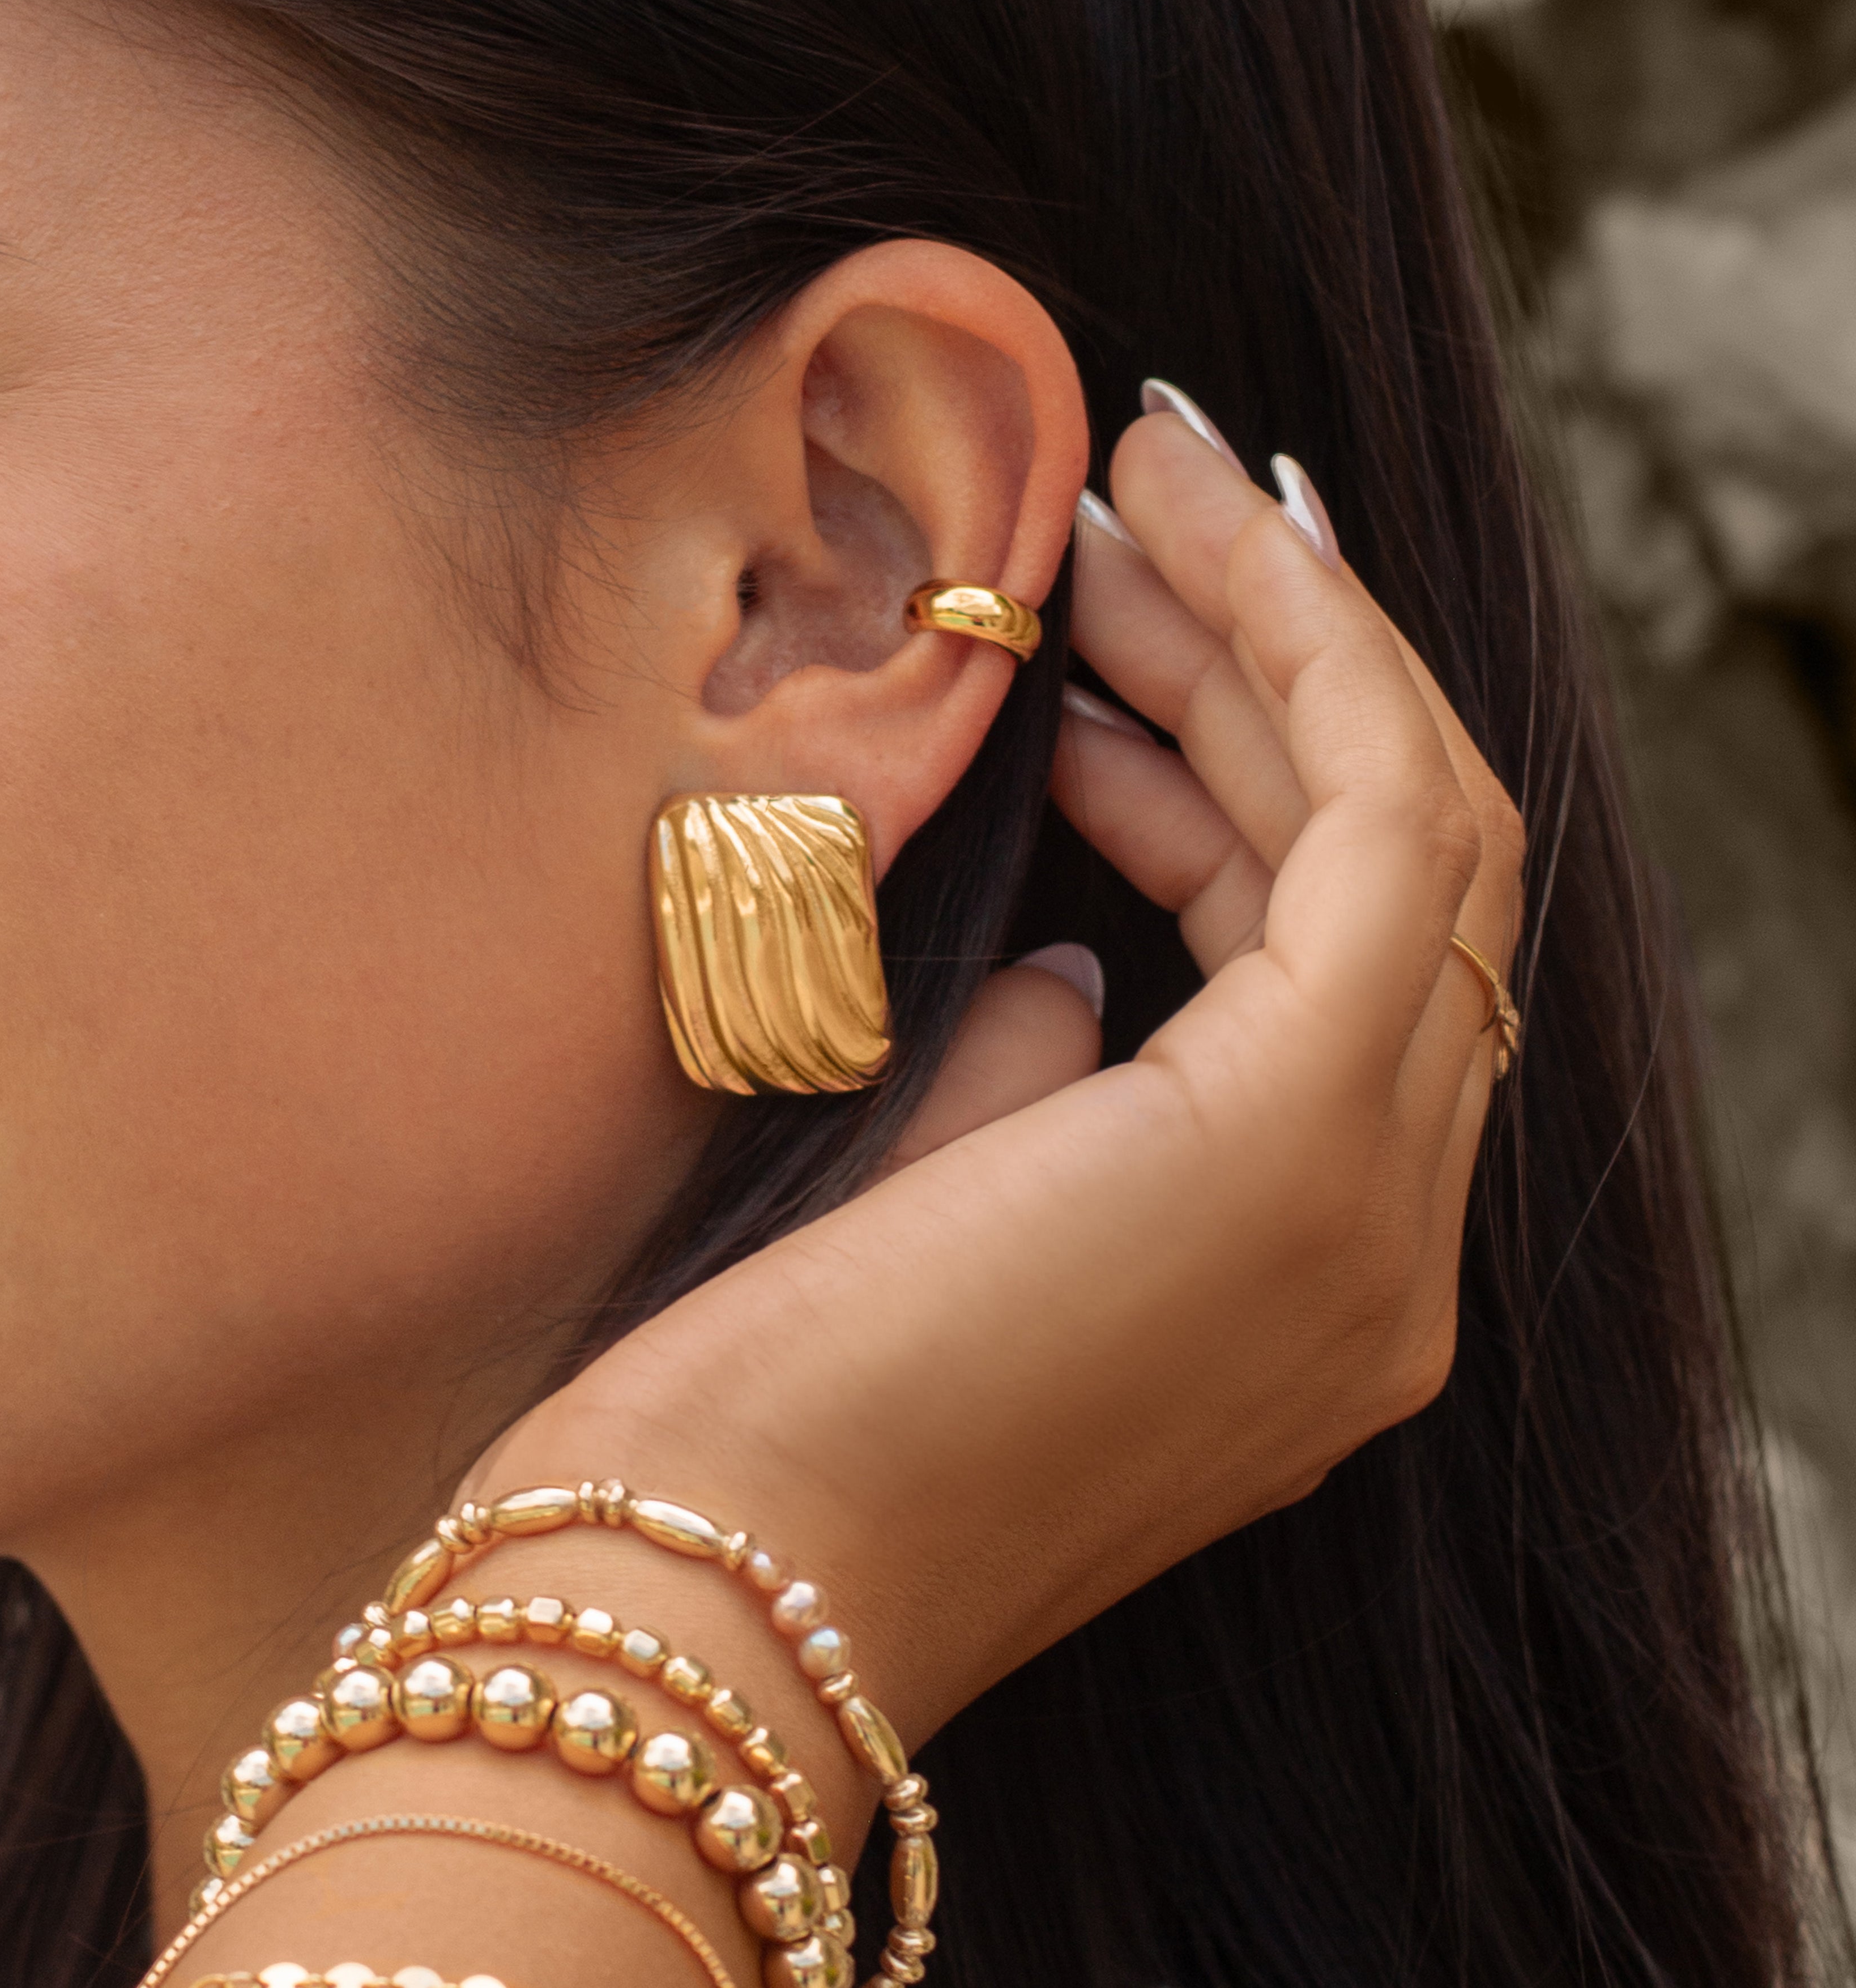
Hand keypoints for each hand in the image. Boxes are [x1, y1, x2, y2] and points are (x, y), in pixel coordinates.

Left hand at [481, 392, 1524, 1758]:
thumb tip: (1070, 964)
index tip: (1118, 642)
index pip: (1335, 969)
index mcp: (1293, 1282)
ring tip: (1127, 521)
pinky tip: (1156, 581)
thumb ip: (1039, 1083)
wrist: (693, 1587)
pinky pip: (1386, 838)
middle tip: (1134, 519)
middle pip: (1397, 887)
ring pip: (1413, 844)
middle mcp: (1379, 1255)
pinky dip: (1295, 677)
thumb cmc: (754, 1403)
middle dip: (1269, 675)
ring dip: (1276, 649)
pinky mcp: (1312, 1148)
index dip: (1248, 775)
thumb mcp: (934, 1204)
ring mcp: (1371, 1212)